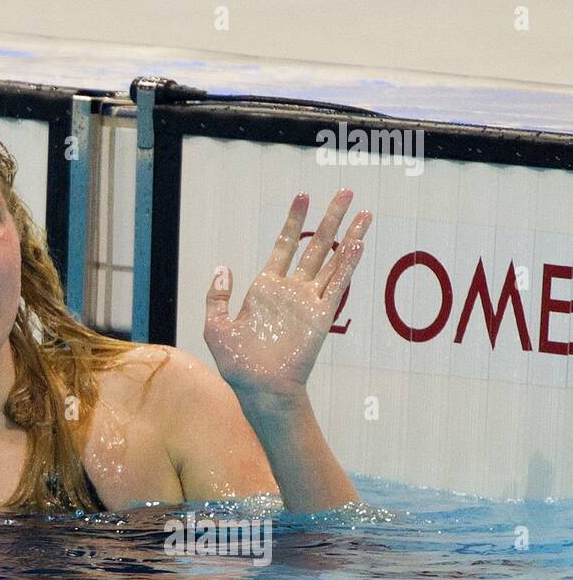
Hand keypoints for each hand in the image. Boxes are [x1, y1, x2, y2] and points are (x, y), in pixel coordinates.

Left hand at [204, 188, 371, 399]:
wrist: (260, 387)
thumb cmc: (237, 363)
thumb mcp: (216, 326)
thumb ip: (216, 297)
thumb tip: (222, 268)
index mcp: (265, 288)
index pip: (284, 245)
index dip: (294, 221)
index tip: (303, 196)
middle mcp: (291, 290)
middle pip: (315, 245)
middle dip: (329, 218)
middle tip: (344, 191)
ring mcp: (308, 301)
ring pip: (332, 260)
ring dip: (347, 235)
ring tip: (363, 211)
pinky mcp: (321, 315)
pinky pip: (337, 284)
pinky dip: (348, 263)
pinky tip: (358, 242)